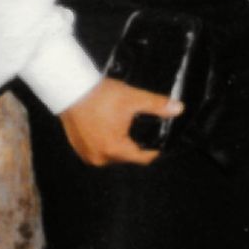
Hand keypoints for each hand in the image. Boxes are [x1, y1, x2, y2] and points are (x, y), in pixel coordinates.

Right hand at [58, 77, 181, 166]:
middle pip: (128, 156)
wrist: (70, 89)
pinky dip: (105, 141)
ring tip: (122, 125)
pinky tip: (108, 127)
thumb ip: (157, 105)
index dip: (155, 149)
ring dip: (119, 143)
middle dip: (136, 144)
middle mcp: (100, 158)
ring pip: (113, 154)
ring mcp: (87, 154)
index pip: (143, 158)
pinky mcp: (79, 148)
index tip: (160, 141)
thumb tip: (178, 108)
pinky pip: (99, 150)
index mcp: (114, 149)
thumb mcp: (132, 98)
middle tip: (139, 127)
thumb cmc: (99, 95)